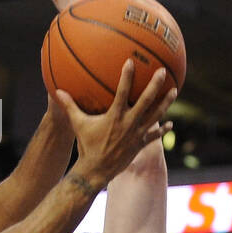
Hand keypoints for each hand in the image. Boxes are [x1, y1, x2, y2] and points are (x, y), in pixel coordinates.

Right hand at [56, 61, 176, 188]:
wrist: (96, 170)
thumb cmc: (86, 145)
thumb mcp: (77, 124)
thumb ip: (69, 106)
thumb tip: (57, 91)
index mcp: (115, 116)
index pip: (122, 92)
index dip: (127, 76)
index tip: (131, 61)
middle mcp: (129, 123)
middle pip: (146, 101)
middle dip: (155, 85)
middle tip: (163, 71)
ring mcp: (137, 134)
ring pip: (156, 115)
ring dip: (166, 102)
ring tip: (174, 90)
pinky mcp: (140, 144)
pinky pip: (154, 135)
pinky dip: (162, 129)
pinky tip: (170, 124)